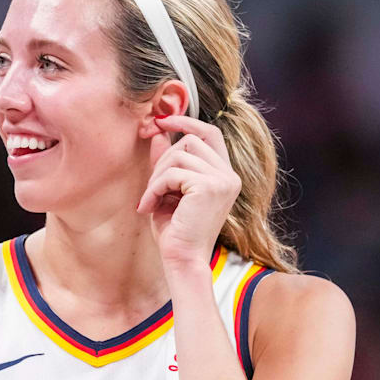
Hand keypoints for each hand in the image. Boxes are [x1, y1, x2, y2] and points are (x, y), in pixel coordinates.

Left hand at [136, 115, 240, 265]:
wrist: (181, 259)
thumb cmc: (175, 229)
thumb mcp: (168, 189)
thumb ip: (166, 161)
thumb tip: (156, 131)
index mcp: (225, 175)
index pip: (210, 133)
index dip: (186, 122)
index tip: (161, 120)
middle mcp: (229, 175)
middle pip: (189, 141)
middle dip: (162, 160)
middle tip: (150, 189)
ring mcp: (223, 180)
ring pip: (178, 154)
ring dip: (157, 177)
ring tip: (150, 200)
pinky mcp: (209, 187)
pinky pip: (172, 173)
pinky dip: (155, 188)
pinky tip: (149, 207)